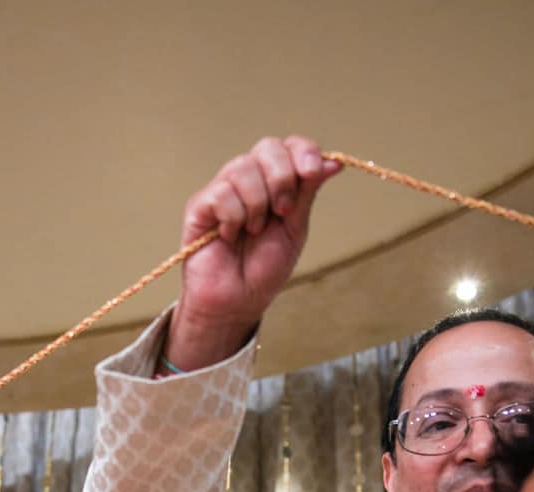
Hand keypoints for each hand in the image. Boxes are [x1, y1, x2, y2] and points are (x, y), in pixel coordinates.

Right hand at [166, 136, 343, 370]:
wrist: (237, 302)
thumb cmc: (263, 269)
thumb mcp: (295, 229)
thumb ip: (307, 193)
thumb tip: (333, 163)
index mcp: (274, 182)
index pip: (289, 146)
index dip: (304, 151)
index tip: (313, 172)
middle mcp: (249, 179)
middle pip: (267, 147)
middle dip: (282, 178)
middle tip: (283, 212)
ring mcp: (222, 189)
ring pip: (243, 168)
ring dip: (257, 205)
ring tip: (253, 231)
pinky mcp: (200, 205)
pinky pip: (222, 193)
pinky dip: (233, 218)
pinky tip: (230, 236)